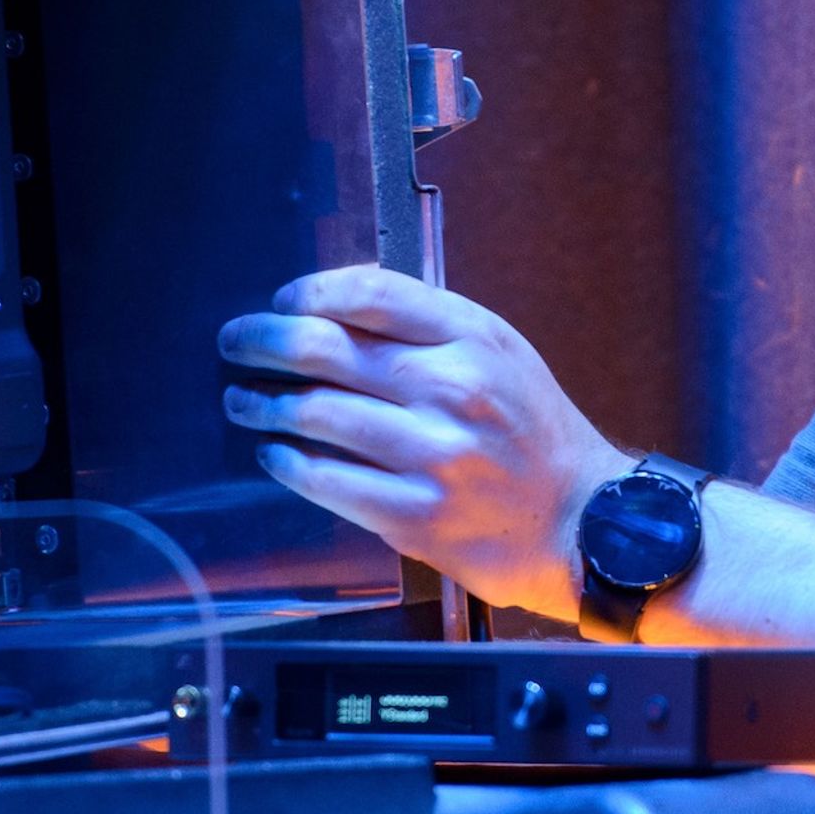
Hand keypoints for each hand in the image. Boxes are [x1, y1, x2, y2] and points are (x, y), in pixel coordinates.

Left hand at [216, 265, 628, 617]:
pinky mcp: (413, 513)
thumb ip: (429, 324)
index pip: (369, 293)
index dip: (310, 292)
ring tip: (244, 401)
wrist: (579, 521)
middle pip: (325, 349)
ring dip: (262, 404)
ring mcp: (431, 455)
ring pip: (314, 415)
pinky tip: (276, 454)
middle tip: (236, 343)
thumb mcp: (499, 353)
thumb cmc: (534, 432)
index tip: (282, 302)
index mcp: (472, 339)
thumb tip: (339, 300)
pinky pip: (326, 480)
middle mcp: (451, 389)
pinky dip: (288, 463)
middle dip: (262, 341)